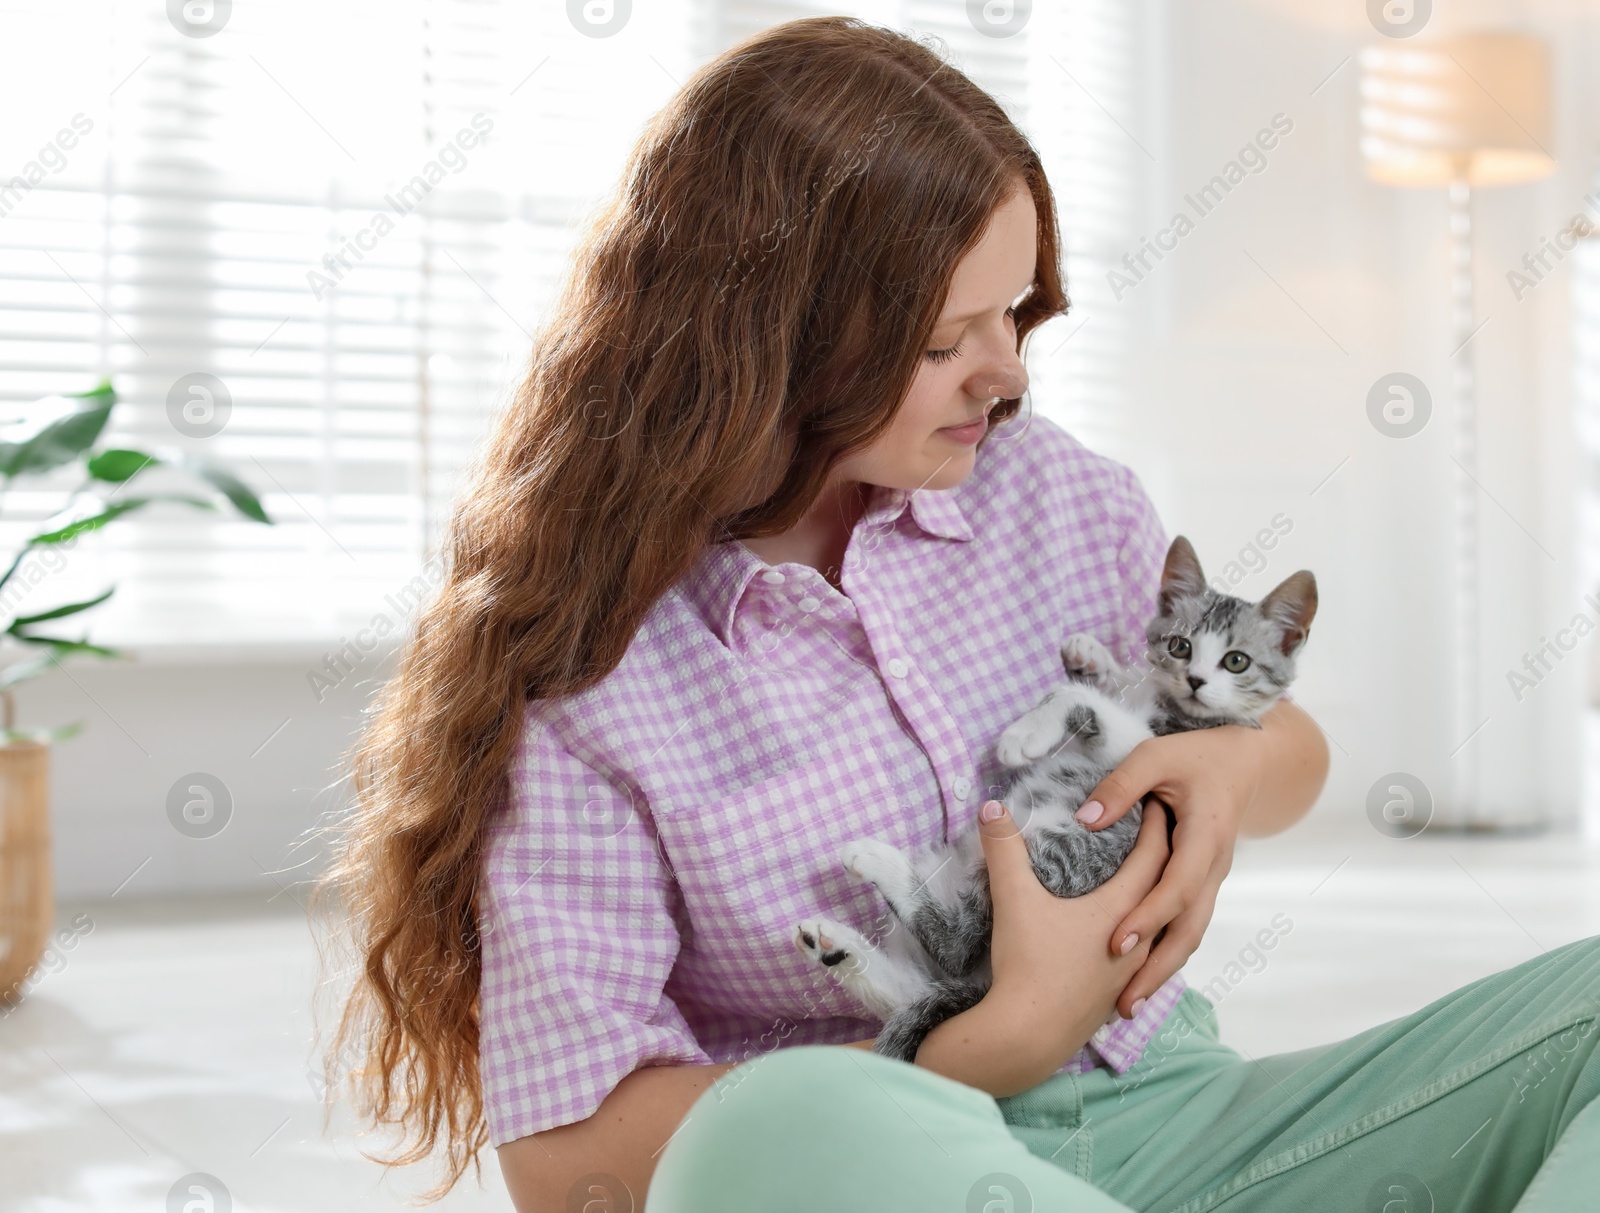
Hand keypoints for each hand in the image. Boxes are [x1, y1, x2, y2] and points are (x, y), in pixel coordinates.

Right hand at [974, 796, 1168, 1077]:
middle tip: (1157, 826)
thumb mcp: (1013, 900)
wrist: (1027, 1038)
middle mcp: (1139, 940)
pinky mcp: (1117, 994)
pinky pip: (1146, 953)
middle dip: (1162, 854)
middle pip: (1164, 889)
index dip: (1155, 824)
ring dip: (1158, 899)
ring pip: (1161, 926)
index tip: (1156, 798)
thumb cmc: (1028, 965)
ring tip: (1147, 879)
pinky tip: (1130, 935)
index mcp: (1121, 909)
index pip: (1152, 856)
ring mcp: (1131, 972)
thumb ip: (1004, 849)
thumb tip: (991, 807)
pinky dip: (1145, 931)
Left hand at [1074, 723, 1266, 1017]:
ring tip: (1127, 1004)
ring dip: (1162, 969)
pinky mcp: (1201, 884)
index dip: (1149, 916)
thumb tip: (1084, 820)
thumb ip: (1121, 785)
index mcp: (1205, 837)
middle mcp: (1213, 868)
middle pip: (1189, 928)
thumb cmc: (1196, 755)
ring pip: (1190, 934)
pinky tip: (1140, 977)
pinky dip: (1166, 953)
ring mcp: (1211, 880)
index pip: (1178, 887)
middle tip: (1123, 1002)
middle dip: (1158, 967)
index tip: (1117, 943)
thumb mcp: (1155, 756)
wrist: (1246, 762)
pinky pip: (1186, 926)